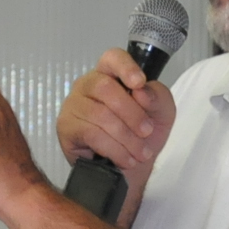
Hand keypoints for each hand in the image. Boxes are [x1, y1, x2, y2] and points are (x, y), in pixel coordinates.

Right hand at [57, 48, 176, 184]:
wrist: (131, 170)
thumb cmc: (143, 135)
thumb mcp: (162, 113)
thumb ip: (157, 96)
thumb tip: (141, 91)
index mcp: (110, 74)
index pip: (112, 58)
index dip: (125, 67)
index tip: (139, 83)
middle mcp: (88, 84)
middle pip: (106, 88)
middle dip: (132, 113)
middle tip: (147, 132)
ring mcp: (74, 105)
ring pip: (100, 115)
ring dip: (126, 137)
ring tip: (140, 153)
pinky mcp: (66, 127)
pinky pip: (91, 134)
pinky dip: (114, 149)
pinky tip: (125, 159)